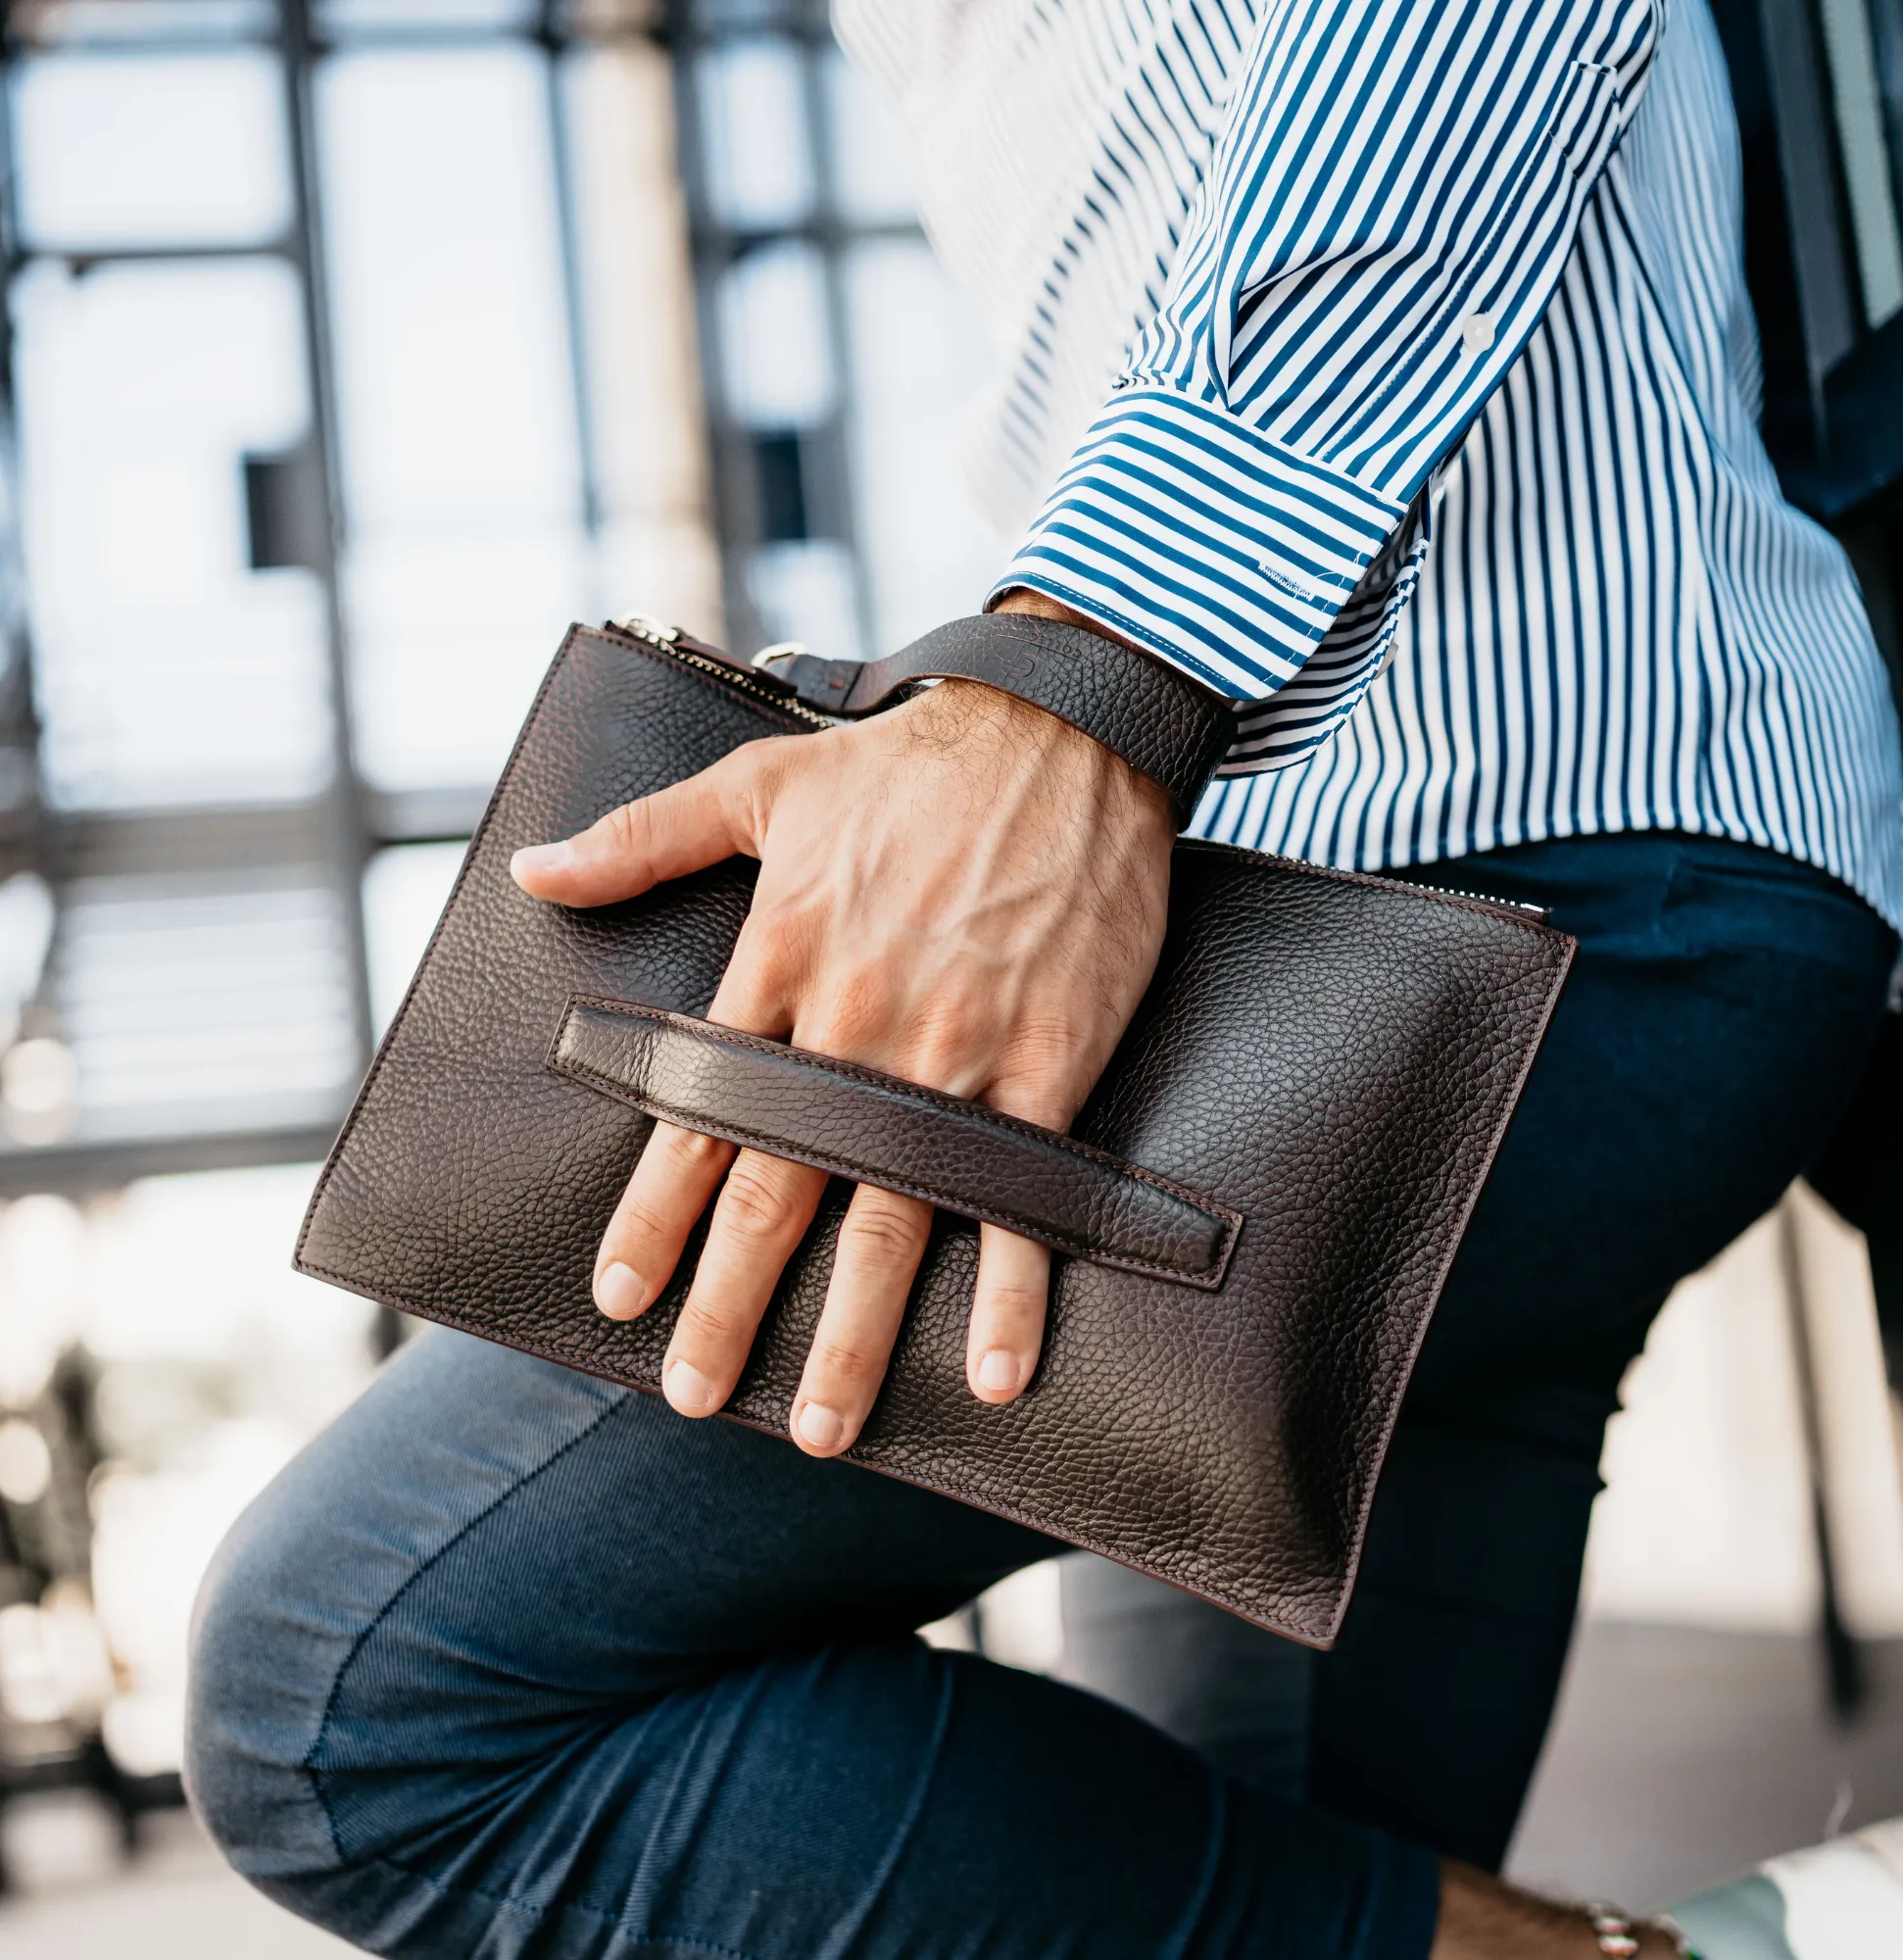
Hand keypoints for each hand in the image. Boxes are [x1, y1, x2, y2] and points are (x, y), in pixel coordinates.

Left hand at [509, 611, 1173, 1457]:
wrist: (1059, 735)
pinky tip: (993, 1368)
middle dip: (732, 1303)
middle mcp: (854, 1024)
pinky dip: (1009, 1286)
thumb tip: (533, 871)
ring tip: (823, 1426)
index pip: (700, 1114)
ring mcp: (952, 1052)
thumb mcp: (758, 782)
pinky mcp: (1043, 1063)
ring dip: (853, 1331)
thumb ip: (643, 839)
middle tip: (695, 1393)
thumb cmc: (906, 762)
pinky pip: (1017, 1192)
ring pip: (890, 1214)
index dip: (656, 1213)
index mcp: (778, 963)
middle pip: (780, 1190)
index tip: (621, 1295)